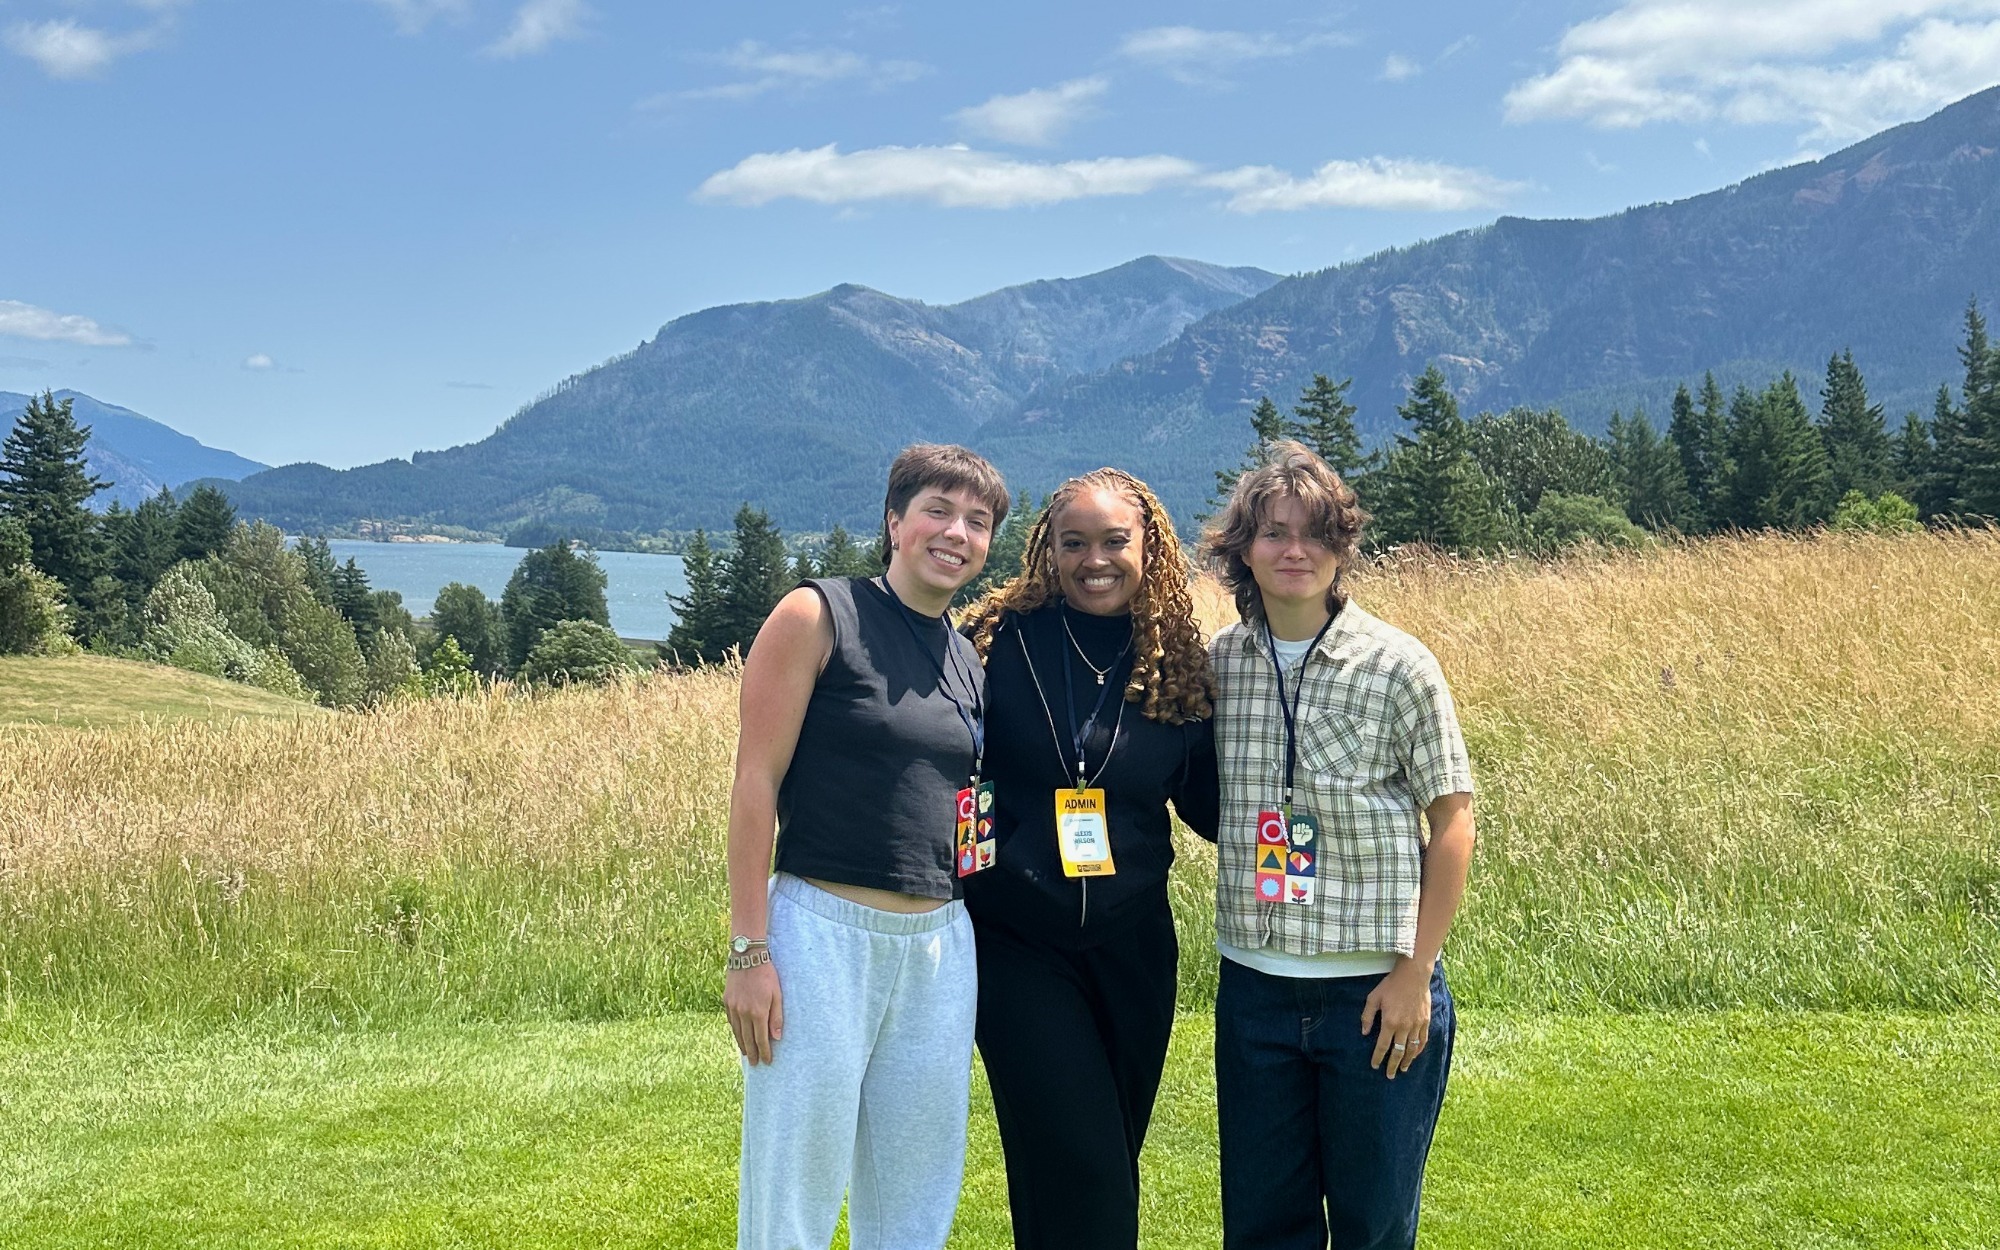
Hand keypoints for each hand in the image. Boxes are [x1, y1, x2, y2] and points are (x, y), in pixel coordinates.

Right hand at [724, 960, 783, 1064]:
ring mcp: (733, 1008)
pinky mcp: (727, 1002)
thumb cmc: (767, 975)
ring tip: (747, 1054)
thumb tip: (776, 1037)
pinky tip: (739, 1036)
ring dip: (742, 1045)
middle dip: (753, 1053)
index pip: (761, 1039)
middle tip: (756, 1064)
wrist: (747, 957)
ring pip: (737, 1032)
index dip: (764, 1052)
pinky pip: (731, 1022)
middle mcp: (743, 1013)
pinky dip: (735, 1032)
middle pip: (748, 1039)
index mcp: (757, 1012)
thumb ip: (776, 1017)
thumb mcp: (777, 995)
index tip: (767, 1061)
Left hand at [1360, 961, 1431, 1079]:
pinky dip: (1419, 1050)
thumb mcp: (1373, 997)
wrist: (1413, 975)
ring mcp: (1417, 1025)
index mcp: (1390, 1022)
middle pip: (1398, 1052)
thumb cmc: (1391, 985)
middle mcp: (1404, 1027)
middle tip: (1390, 1075)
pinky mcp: (1426, 1021)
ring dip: (1407, 1061)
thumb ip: (1367, 1016)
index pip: (1382, 1046)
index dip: (1378, 1058)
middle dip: (1393, 1065)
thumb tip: (1364, 1032)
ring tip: (1403, 1070)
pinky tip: (1415, 1055)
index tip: (1375, 1066)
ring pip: (1411, 1049)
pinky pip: (1423, 1040)